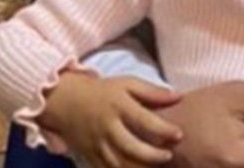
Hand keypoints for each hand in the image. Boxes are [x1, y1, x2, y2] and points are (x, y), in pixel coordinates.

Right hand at [39, 70, 183, 167]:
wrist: (64, 100)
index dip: (163, 129)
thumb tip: (179, 97)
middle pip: (130, 146)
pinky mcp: (89, 156)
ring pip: (118, 163)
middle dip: (152, 155)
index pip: (143, 120)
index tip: (179, 134)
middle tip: (169, 156)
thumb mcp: (127, 84)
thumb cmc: (103, 91)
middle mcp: (107, 127)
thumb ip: (152, 92)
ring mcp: (97, 144)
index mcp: (118, 106)